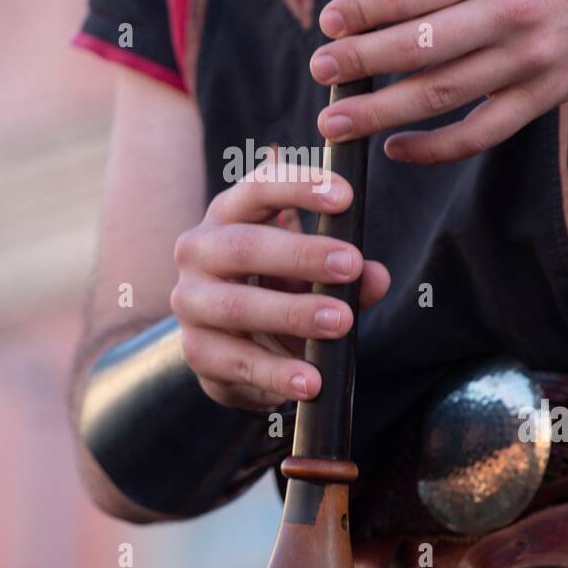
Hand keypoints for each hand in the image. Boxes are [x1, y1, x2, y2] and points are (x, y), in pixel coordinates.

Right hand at [170, 153, 389, 410]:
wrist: (234, 347)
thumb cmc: (277, 289)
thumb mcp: (313, 274)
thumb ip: (348, 273)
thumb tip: (376, 276)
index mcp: (229, 214)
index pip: (258, 187)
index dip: (299, 187)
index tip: (346, 196)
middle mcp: (199, 251)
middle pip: (243, 246)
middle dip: (301, 254)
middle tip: (351, 264)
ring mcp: (191, 302)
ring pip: (236, 305)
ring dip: (292, 314)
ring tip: (341, 322)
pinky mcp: (197, 350)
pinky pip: (236, 361)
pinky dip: (277, 373)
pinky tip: (311, 380)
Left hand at [310, 0, 567, 164]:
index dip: (362, 10)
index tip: (328, 23)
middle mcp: (509, 13)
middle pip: (419, 45)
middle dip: (359, 61)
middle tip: (320, 72)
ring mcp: (528, 61)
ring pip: (440, 94)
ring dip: (380, 111)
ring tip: (336, 121)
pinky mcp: (542, 99)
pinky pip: (478, 134)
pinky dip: (433, 148)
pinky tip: (394, 148)